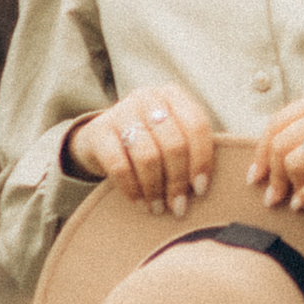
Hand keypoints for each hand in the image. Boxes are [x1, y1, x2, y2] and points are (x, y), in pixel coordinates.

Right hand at [64, 85, 217, 216]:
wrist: (97, 138)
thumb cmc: (147, 141)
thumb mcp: (170, 134)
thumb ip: (190, 148)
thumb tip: (206, 186)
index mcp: (173, 95)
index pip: (197, 125)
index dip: (202, 160)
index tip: (201, 189)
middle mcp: (148, 97)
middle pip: (174, 144)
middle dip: (178, 181)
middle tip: (179, 206)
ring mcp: (121, 111)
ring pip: (148, 156)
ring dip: (155, 189)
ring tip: (158, 208)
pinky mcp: (98, 131)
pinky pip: (120, 166)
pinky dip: (132, 189)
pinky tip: (139, 203)